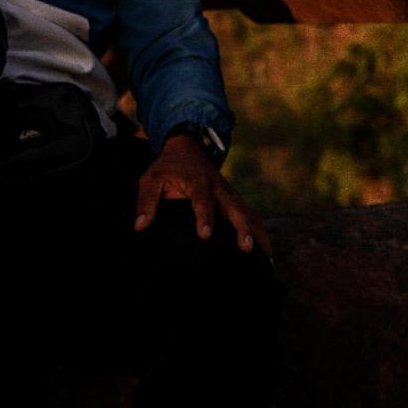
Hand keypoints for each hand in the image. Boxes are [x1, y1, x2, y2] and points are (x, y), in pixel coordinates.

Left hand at [134, 134, 267, 252]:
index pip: (202, 200)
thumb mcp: (151, 179)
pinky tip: (267, 255)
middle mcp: (219, 189)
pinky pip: (251, 217)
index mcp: (198, 182)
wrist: (189, 147)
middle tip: (246, 248)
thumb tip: (140, 227)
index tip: (205, 235)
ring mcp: (230, 195)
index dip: (205, 216)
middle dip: (242, 228)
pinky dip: (260, 233)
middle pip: (235, 208)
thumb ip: (146, 201)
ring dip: (257, 234)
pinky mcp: (236, 201)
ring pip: (248, 214)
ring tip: (266, 259)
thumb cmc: (168, 167)